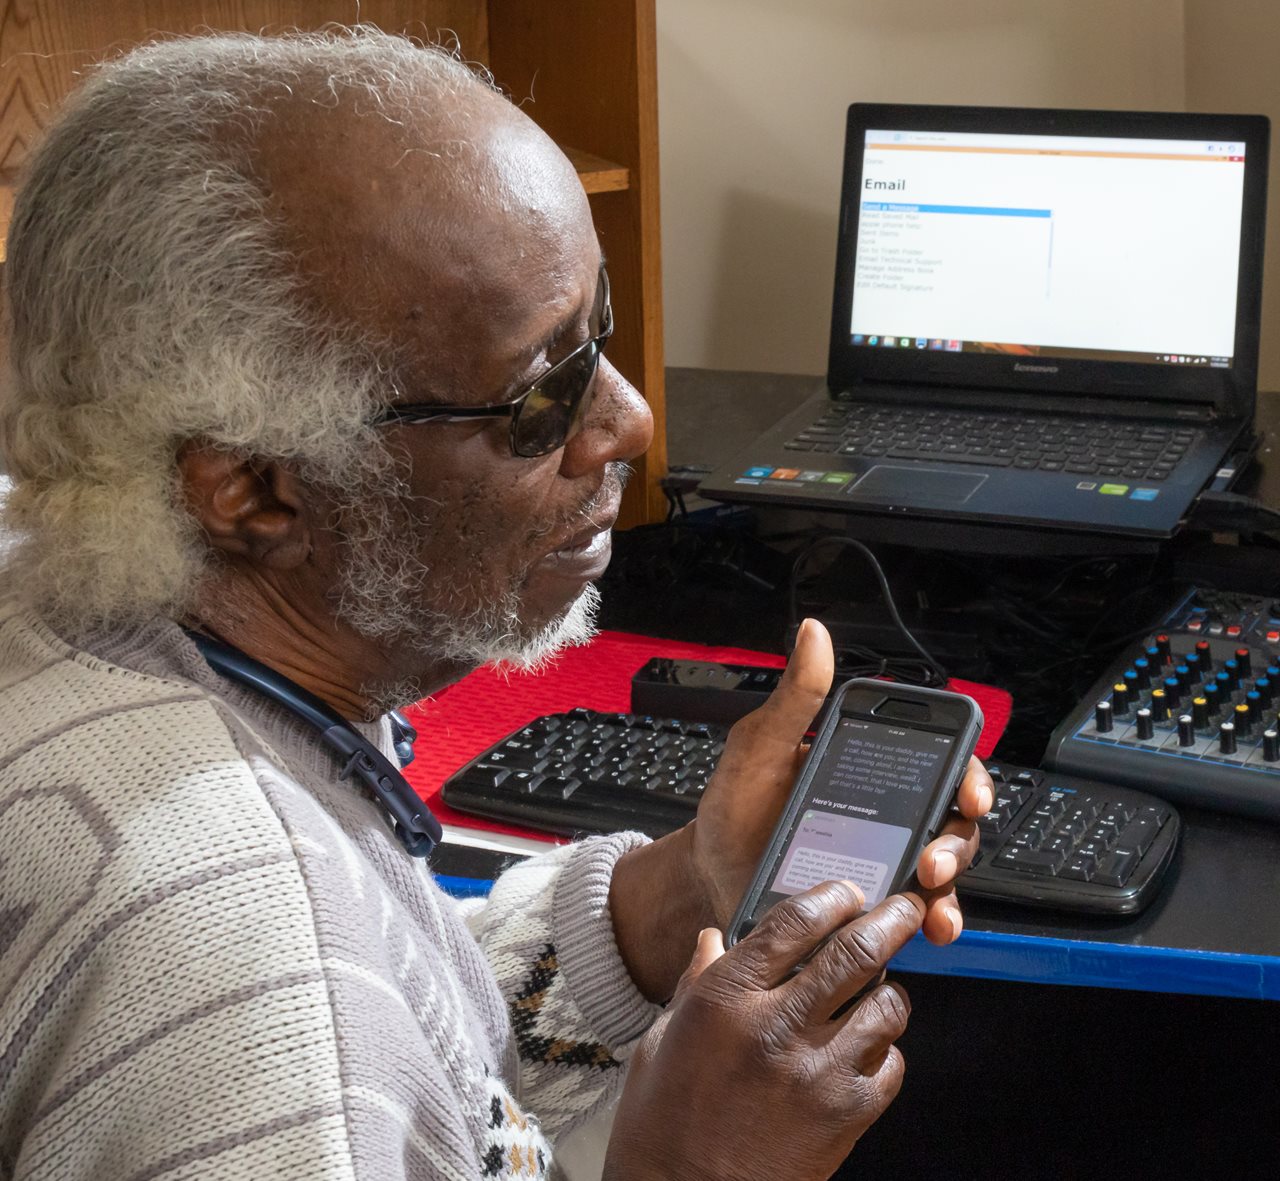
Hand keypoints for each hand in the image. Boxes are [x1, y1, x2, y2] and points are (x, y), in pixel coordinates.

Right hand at [604, 881, 920, 1180]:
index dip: (831, 897)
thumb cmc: (662, 1125)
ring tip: (881, 991)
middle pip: (855, 951)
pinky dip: (886, 1051)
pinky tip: (867, 1050)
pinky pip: (891, 1065)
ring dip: (890, 991)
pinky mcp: (845, 1117)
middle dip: (892, 920)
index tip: (847, 894)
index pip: (795, 921)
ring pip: (886, 1006)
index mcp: (726, 999)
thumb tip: (714, 940)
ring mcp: (817, 1073)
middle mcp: (776, 1027)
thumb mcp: (663, 1039)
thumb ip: (697, 982)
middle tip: (906, 909)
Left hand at [608, 619, 992, 1000]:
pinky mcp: (870, 911)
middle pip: (952, 822)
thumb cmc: (734, 808)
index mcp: (868, 772)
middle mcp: (887, 819)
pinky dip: (930, 921)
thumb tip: (814, 636)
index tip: (967, 790)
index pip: (938, 763)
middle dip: (957, 838)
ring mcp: (883, 865)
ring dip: (951, 885)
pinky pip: (914, 917)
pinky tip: (923, 927)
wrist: (708, 875)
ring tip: (928, 891)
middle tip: (933, 855)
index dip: (967, 773)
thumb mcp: (759, 748)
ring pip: (943, 872)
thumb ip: (794, 698)